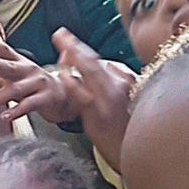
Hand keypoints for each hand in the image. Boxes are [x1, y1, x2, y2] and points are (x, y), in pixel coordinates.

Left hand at [0, 36, 79, 124]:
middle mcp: (28, 70)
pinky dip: (16, 112)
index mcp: (19, 63)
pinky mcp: (44, 99)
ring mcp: (37, 84)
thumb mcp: (11, 79)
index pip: (5, 50)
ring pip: (14, 90)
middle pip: (11, 66)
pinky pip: (29, 105)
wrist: (64, 96)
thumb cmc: (32, 85)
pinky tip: (4, 117)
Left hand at [51, 28, 136, 171]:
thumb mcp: (128, 101)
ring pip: (91, 76)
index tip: (66, 37)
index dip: (80, 48)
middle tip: (59, 34)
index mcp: (120, 84)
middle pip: (93, 63)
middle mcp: (116, 90)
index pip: (97, 61)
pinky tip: (64, 77)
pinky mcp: (99, 118)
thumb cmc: (127, 130)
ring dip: (74, 61)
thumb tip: (111, 66)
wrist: (130, 154)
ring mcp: (107, 103)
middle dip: (74, 46)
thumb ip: (121, 81)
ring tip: (61, 50)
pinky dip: (74, 86)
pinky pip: (85, 99)